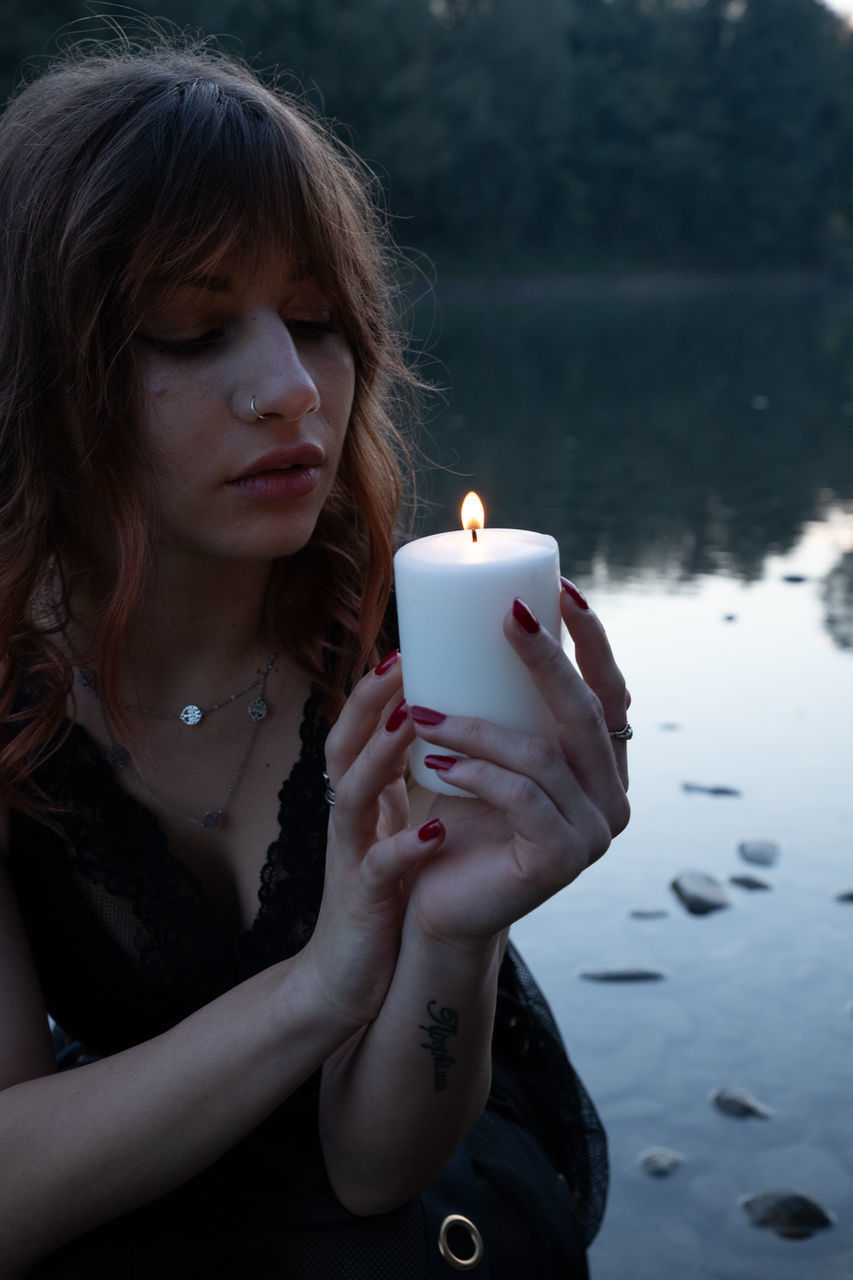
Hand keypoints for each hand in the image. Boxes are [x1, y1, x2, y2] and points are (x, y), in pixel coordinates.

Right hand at [303, 654, 446, 1025]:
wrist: (349, 980)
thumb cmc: (384, 896)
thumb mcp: (391, 827)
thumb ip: (408, 781)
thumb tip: (452, 726)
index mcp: (362, 800)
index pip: (359, 732)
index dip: (376, 690)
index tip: (407, 645)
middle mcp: (349, 819)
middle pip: (343, 747)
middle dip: (369, 703)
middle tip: (401, 660)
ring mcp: (350, 858)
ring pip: (352, 795)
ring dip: (379, 756)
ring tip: (413, 721)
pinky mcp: (364, 903)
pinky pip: (379, 870)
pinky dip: (403, 848)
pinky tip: (432, 831)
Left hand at [403, 581, 630, 947]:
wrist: (440, 905)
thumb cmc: (457, 819)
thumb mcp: (483, 751)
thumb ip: (498, 704)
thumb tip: (473, 614)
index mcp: (602, 766)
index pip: (610, 691)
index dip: (592, 640)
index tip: (559, 589)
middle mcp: (611, 796)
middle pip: (586, 713)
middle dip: (546, 658)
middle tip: (506, 617)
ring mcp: (594, 832)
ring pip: (543, 756)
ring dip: (478, 726)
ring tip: (424, 710)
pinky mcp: (563, 860)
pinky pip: (522, 798)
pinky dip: (477, 774)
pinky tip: (437, 762)